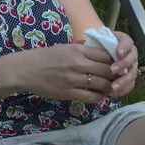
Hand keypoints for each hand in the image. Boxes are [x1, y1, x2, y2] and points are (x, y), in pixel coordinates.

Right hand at [0, 42, 119, 103]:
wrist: (25, 70)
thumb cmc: (45, 57)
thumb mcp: (65, 47)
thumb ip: (83, 48)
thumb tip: (101, 49)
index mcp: (78, 50)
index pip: (106, 55)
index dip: (116, 61)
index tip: (119, 65)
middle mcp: (78, 64)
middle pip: (108, 70)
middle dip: (116, 75)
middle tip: (119, 78)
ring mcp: (73, 79)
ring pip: (102, 84)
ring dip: (109, 87)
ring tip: (111, 87)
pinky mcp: (68, 93)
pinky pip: (91, 97)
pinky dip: (99, 97)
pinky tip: (100, 96)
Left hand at [84, 29, 139, 98]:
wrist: (85, 63)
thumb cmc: (87, 52)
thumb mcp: (89, 46)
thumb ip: (95, 47)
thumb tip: (90, 46)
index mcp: (120, 42)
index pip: (127, 41)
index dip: (124, 47)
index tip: (118, 53)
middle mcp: (128, 54)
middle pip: (132, 58)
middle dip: (123, 64)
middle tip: (113, 70)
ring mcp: (129, 67)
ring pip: (132, 73)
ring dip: (124, 80)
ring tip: (113, 87)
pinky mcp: (127, 79)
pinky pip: (130, 84)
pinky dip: (123, 89)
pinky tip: (114, 92)